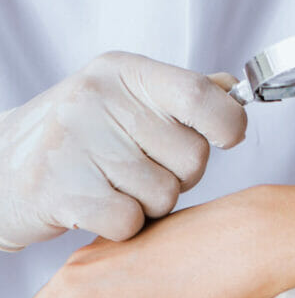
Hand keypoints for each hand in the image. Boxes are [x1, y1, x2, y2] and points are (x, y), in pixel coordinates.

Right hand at [0, 52, 245, 249]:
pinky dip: (123, 225)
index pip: (201, 95)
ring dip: (149, 202)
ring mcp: (74, 142)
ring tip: (114, 185)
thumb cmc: (77, 137)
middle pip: (193, 156)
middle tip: (141, 169)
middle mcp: (98, 98)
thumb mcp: (124, 98)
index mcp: (124, 72)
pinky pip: (131, 221)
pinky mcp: (58, 189)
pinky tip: (97, 206)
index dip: (228, 124)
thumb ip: (182, 94)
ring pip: (165, 194)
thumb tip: (233, 89)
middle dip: (180, 175)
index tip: (226, 138)